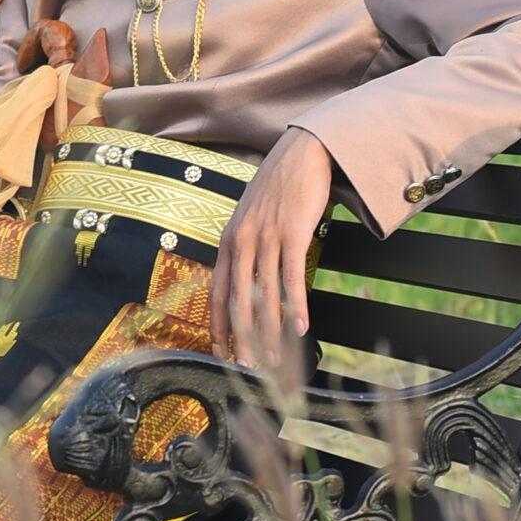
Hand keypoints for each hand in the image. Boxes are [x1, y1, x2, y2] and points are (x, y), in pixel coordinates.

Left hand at [209, 128, 332, 375]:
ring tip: (276, 358)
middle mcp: (241, 241)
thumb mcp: (252, 217)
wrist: (303, 152)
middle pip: (238, 301)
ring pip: (265, 295)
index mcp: (228, 240)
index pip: (217, 292)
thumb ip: (247, 247)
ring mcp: (266, 237)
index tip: (220, 352)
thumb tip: (249, 281)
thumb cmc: (280, 186)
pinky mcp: (292, 232)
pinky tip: (301, 327)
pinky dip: (296, 306)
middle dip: (242, 339)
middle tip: (247, 368)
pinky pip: (291, 277)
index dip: (218, 326)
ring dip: (270, 331)